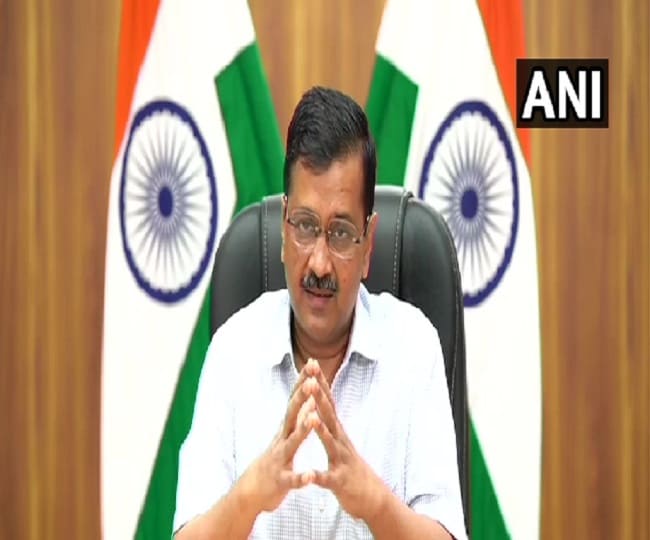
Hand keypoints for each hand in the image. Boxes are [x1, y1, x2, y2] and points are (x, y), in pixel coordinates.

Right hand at [241, 366, 320, 512]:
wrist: (250, 493)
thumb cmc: (273, 461)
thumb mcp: (285, 435)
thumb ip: (295, 417)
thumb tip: (306, 395)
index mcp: (285, 429)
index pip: (295, 401)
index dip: (303, 383)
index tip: (312, 363)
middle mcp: (281, 440)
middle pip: (292, 415)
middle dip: (302, 398)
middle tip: (312, 381)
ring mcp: (279, 459)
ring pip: (292, 443)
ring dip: (303, 430)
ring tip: (313, 417)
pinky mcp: (280, 481)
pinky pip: (291, 479)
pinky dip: (300, 477)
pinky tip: (310, 476)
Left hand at [306, 360, 384, 520]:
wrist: (374, 499)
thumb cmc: (352, 469)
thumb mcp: (341, 441)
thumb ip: (331, 422)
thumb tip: (324, 400)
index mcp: (337, 432)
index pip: (327, 402)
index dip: (319, 383)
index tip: (311, 363)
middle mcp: (341, 441)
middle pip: (328, 414)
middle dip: (319, 395)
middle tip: (311, 376)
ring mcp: (341, 460)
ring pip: (330, 443)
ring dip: (321, 430)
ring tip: (311, 416)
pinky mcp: (340, 482)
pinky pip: (327, 479)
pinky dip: (318, 476)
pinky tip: (310, 474)